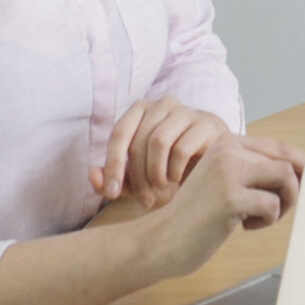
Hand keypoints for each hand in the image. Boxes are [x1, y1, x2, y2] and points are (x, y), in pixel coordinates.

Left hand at [92, 101, 235, 210]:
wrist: (212, 164)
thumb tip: (93, 175)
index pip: (119, 133)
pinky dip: (175, 171)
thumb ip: (112, 177)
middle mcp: (162, 104)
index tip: (111, 194)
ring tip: (161, 190)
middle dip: (138, 177)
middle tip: (144, 200)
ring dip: (156, 174)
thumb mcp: (137, 177)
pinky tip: (178, 180)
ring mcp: (186, 111)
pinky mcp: (207, 124)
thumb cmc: (168, 168)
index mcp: (141, 110)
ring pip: (159, 141)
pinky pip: (182, 148)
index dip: (112, 165)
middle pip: (139, 142)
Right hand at [139, 136, 304, 285]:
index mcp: (227, 142)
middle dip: (292, 189)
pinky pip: (272, 205)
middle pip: (287, 161)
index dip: (299, 167)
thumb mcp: (224, 180)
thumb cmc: (197, 215)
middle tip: (277, 209)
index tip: (302, 185)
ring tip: (262, 216)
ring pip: (286, 178)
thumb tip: (302, 169)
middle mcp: (229, 150)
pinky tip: (244, 226)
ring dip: (283, 203)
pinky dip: (267, 220)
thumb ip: (254, 170)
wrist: (161, 240)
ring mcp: (229, 172)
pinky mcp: (230, 197)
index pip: (279, 146)